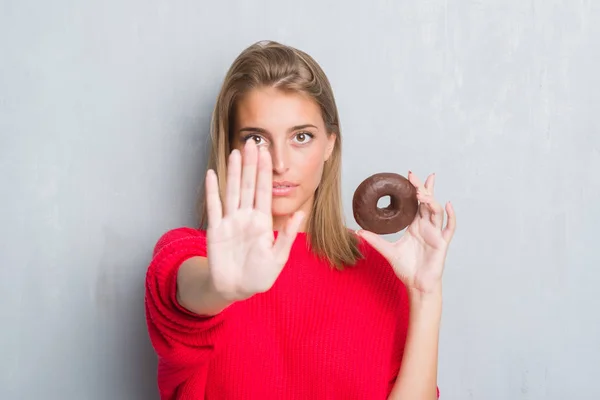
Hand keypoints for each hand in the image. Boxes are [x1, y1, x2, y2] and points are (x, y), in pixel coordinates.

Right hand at [204, 140, 303, 300]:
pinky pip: (214, 206)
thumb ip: (286, 236)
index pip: (264, 191)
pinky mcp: (215, 229)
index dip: (265, 172)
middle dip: (251, 164)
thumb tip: (300, 215)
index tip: (267, 153)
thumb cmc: (259, 275)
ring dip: (234, 172)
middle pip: (249, 185)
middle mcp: (246, 216)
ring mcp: (230, 221)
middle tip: (253, 142)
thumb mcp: (277, 257)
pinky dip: (212, 191)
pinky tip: (211, 174)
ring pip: (232, 190)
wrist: (236, 289)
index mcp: (262, 221)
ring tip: (236, 151)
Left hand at [357, 171, 455, 294]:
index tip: (409, 176)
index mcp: (414, 225)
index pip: (416, 202)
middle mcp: (426, 226)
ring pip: (436, 211)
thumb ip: (374, 240)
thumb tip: (357, 232)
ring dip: (431, 200)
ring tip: (421, 194)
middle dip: (422, 187)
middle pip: (427, 202)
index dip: (415, 188)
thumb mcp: (387, 251)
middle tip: (413, 176)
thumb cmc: (405, 268)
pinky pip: (449, 227)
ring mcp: (435, 233)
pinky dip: (450, 216)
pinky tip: (447, 205)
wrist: (416, 284)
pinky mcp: (442, 243)